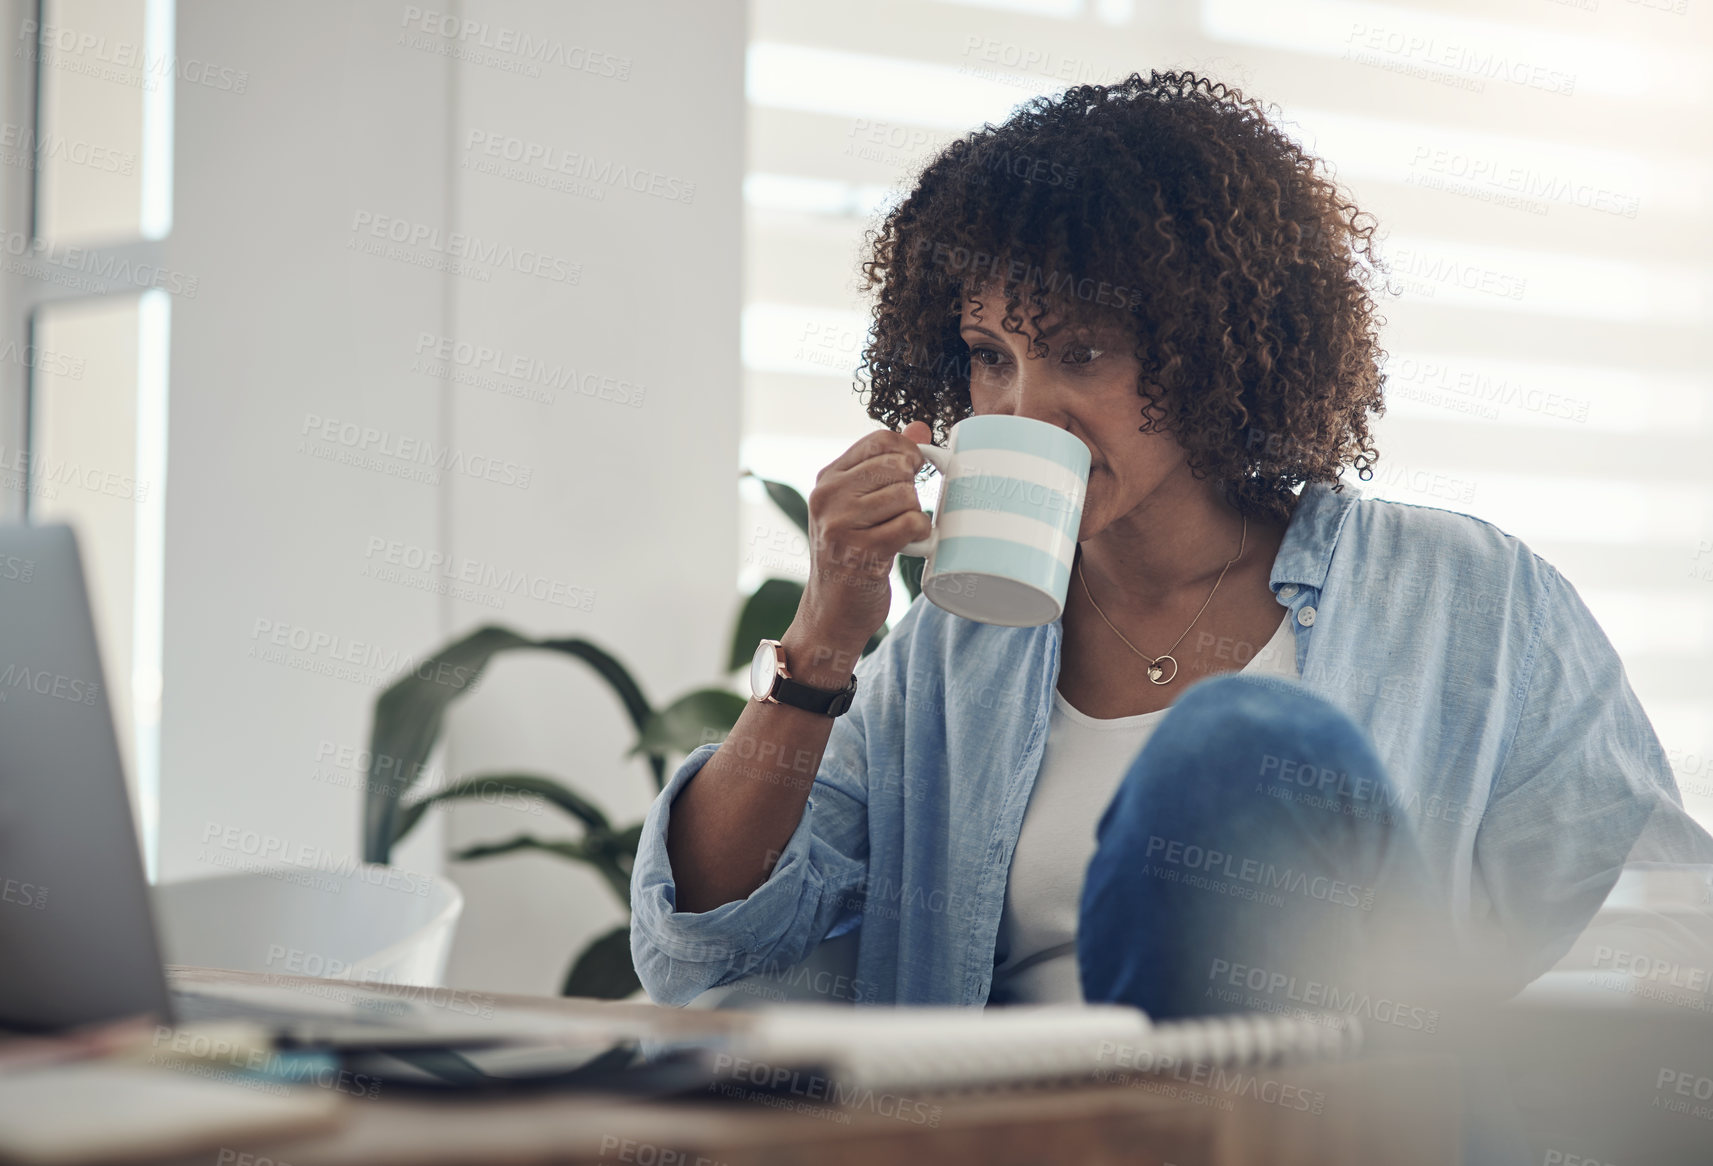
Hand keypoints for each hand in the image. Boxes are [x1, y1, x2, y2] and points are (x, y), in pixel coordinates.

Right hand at [796, 421, 934, 648]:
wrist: (831, 613)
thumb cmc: (852, 555)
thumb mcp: (859, 505)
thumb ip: (885, 465)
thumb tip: (919, 428)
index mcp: (827, 479)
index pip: (880, 440)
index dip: (907, 453)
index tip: (912, 474)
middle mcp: (828, 497)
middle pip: (897, 466)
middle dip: (911, 489)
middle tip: (900, 514)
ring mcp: (841, 524)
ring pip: (906, 495)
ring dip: (915, 515)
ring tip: (898, 534)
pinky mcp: (860, 551)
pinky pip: (912, 524)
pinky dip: (921, 536)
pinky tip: (908, 546)